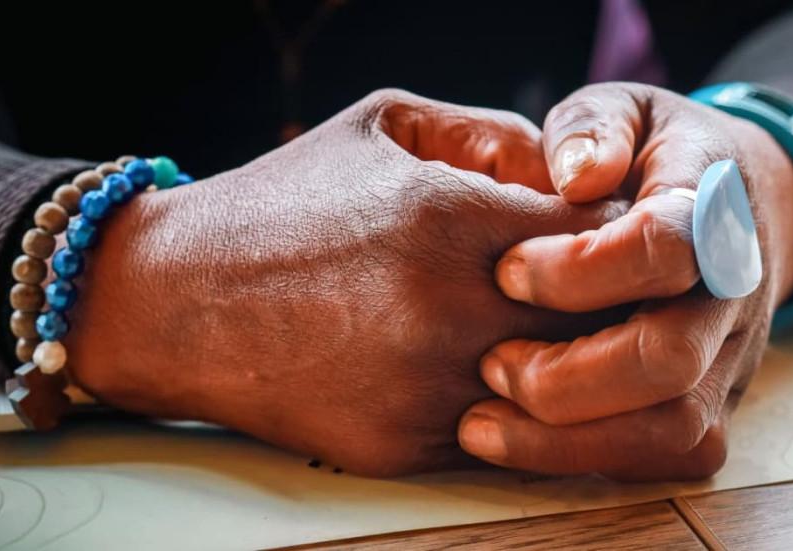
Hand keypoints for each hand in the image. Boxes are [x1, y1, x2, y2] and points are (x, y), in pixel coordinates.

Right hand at [64, 89, 629, 476]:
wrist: (174, 300)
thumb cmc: (280, 207)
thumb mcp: (383, 127)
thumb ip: (489, 134)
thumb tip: (568, 170)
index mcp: (449, 218)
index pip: (604, 240)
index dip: (618, 240)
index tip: (609, 241)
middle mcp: (445, 309)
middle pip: (601, 326)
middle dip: (611, 310)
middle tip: (602, 296)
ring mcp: (423, 388)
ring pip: (560, 395)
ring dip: (567, 367)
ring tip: (542, 334)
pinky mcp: (399, 445)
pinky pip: (499, 437)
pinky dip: (507, 409)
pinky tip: (478, 369)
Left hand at [458, 83, 792, 479]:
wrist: (738, 201)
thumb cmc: (656, 152)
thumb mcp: (624, 110)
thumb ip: (593, 129)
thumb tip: (575, 174)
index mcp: (711, 202)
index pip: (667, 246)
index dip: (580, 269)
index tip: (505, 270)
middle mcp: (732, 287)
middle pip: (669, 357)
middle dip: (565, 375)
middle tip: (488, 364)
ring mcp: (730, 352)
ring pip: (675, 426)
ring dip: (570, 438)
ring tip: (484, 419)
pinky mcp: (714, 398)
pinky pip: (671, 455)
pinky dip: (594, 458)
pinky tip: (522, 441)